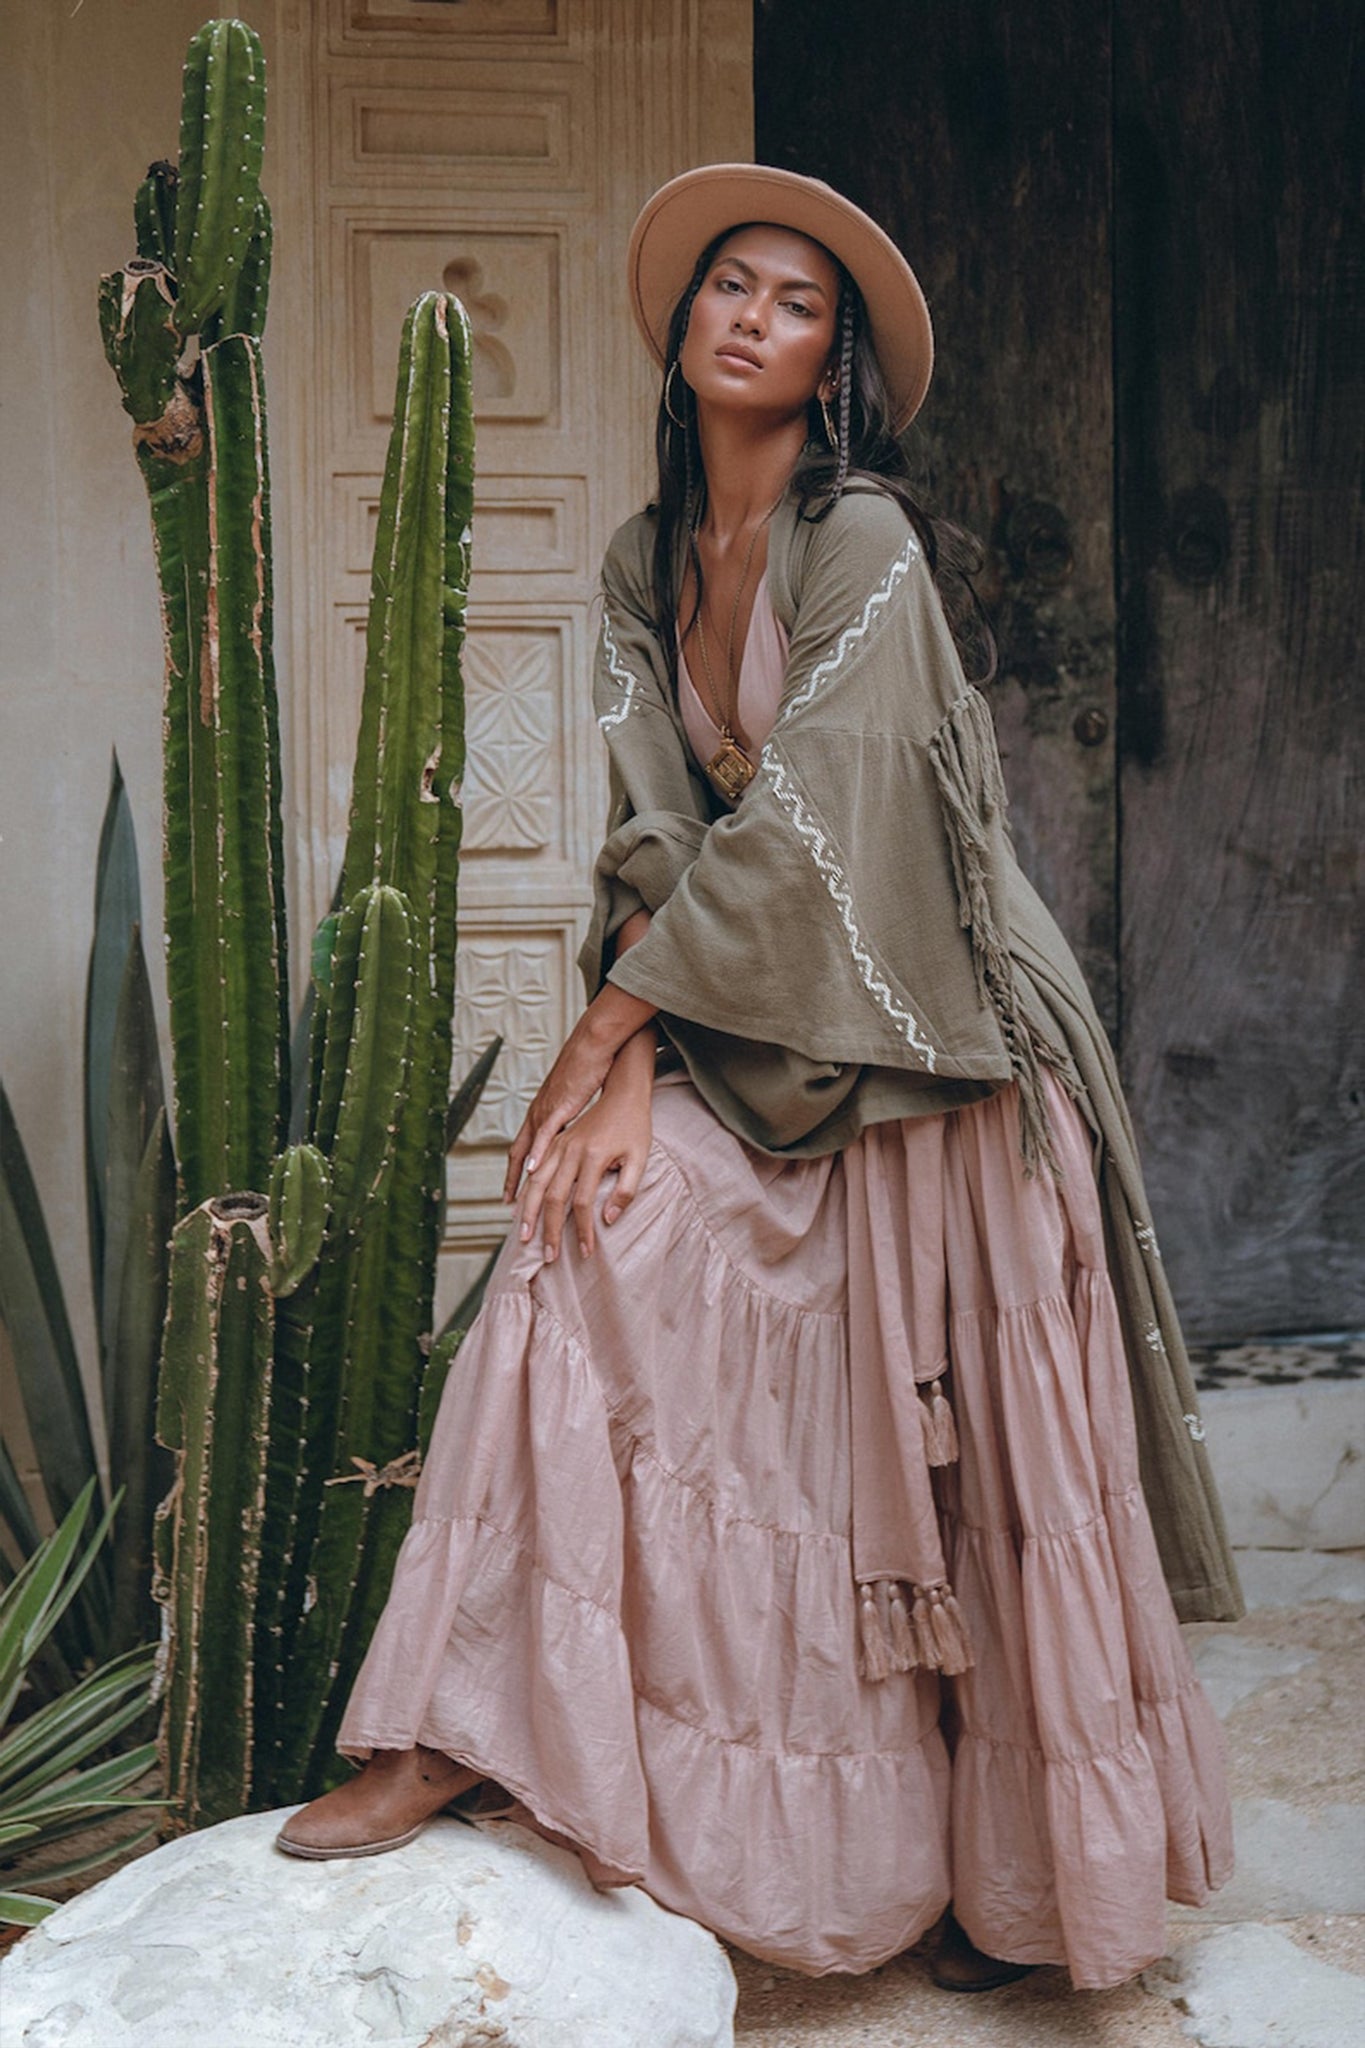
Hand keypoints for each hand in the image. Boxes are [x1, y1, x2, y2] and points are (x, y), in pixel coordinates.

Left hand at [503, 984, 654, 1204]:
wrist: (594, 1044)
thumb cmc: (588, 1070)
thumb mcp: (574, 1102)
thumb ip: (570, 1121)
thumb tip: (573, 1140)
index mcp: (541, 1112)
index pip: (522, 1149)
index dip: (516, 1174)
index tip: (513, 1197)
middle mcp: (537, 1113)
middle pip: (518, 1153)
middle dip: (513, 1182)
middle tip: (510, 1208)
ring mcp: (546, 1108)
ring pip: (528, 1148)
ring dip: (522, 1175)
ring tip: (519, 1199)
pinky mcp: (560, 1104)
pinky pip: (546, 1133)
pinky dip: (538, 1152)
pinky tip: (534, 1170)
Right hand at [515, 1045, 653, 1259]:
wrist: (622, 1092)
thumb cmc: (635, 1126)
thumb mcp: (641, 1158)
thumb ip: (626, 1190)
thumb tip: (607, 1220)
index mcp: (593, 1154)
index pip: (583, 1203)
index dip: (583, 1230)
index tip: (585, 1252)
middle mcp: (570, 1149)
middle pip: (553, 1196)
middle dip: (548, 1229)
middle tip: (547, 1256)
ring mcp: (558, 1144)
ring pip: (536, 1183)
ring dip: (530, 1212)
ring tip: (524, 1237)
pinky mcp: (554, 1142)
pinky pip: (534, 1170)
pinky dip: (526, 1191)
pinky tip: (521, 1207)